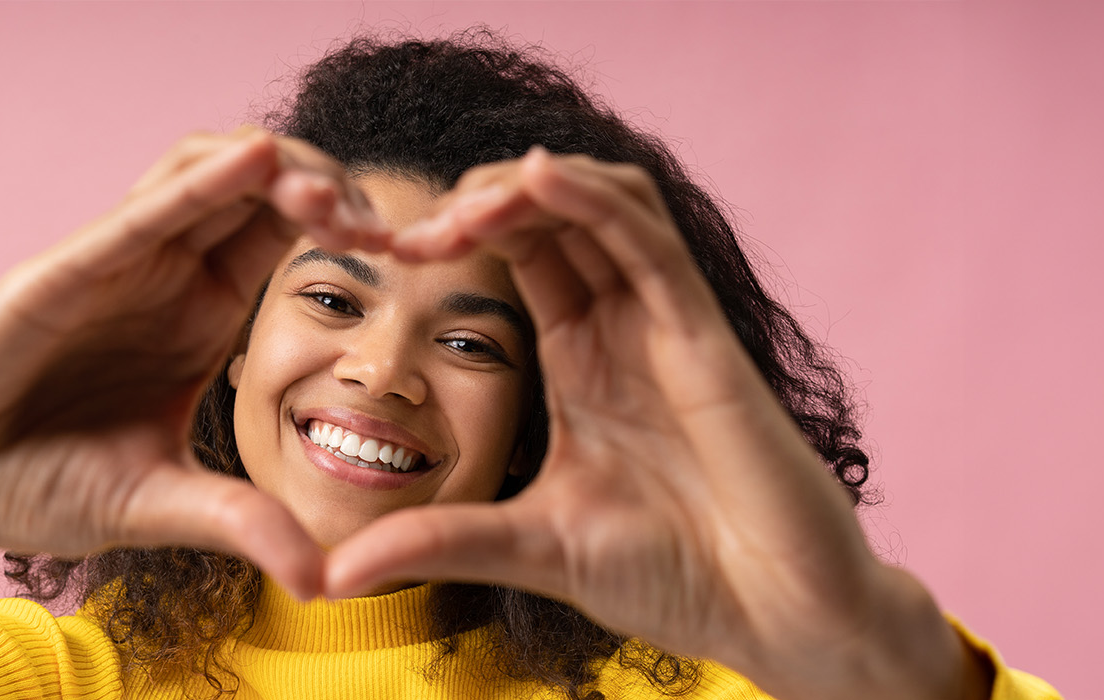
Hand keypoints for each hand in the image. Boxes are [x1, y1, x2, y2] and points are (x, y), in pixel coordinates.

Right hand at [0, 128, 386, 621]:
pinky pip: (136, 216)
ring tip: (332, 198)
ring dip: (274, 170)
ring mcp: (110, 266)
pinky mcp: (57, 276)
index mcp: (196, 311)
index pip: (281, 234)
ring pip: (200, 173)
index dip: (343, 225)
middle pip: (256, 187)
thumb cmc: (36, 484)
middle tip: (386, 225)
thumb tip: (325, 581)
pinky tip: (254, 164)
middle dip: (326, 185)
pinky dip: (197, 187)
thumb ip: (241, 524)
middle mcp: (159, 272)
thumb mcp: (161, 506)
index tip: (409, 254)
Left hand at [325, 148, 986, 699]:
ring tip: (457, 206)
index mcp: (581, 357)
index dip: (454, 236)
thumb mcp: (528, 548)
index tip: (384, 255)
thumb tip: (329, 577)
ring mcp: (665, 324)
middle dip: (476, 202)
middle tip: (407, 232)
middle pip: (552, 213)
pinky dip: (591, 199)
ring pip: (600, 204)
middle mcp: (623, 325)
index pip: (517, 254)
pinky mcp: (704, 338)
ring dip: (525, 186)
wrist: (774, 617)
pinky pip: (646, 241)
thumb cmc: (673, 577)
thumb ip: (437, 544)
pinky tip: (531, 178)